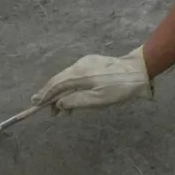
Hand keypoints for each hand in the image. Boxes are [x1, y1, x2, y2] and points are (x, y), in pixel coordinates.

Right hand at [31, 46, 151, 111]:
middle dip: (52, 96)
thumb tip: (59, 104)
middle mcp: (79, 65)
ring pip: (68, 78)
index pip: (56, 84)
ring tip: (65, 109)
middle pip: (59, 80)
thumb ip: (76, 102)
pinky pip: (76, 75)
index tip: (35, 103)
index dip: (44, 95)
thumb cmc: (119, 88)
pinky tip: (76, 96)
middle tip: (51, 112)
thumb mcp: (98, 100)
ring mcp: (86, 62)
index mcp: (79, 74)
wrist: (139, 70)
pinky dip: (71, 86)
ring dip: (63, 93)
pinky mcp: (93, 62)